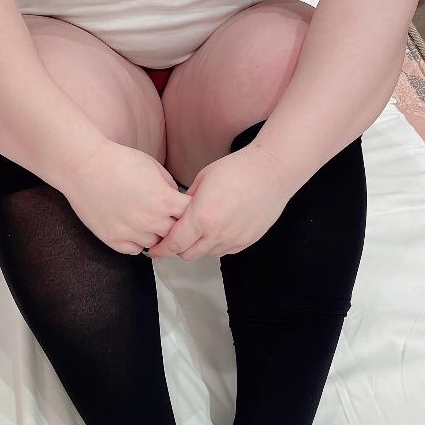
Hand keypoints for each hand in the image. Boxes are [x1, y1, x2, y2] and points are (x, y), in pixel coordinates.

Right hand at [62, 138, 192, 255]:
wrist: (84, 166)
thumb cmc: (117, 161)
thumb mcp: (153, 166)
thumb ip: (168, 186)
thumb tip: (176, 199)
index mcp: (164, 200)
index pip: (190, 214)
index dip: (189, 210)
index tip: (182, 207)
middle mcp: (150, 220)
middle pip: (175, 233)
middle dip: (174, 224)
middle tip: (166, 216)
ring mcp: (131, 233)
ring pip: (155, 244)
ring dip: (155, 234)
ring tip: (146, 220)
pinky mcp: (113, 240)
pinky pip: (134, 250)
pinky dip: (136, 242)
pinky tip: (132, 229)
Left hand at [148, 145, 293, 260]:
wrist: (271, 172)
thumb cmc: (237, 170)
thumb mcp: (202, 180)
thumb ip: (187, 202)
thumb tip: (178, 213)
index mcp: (201, 218)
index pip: (174, 244)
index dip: (160, 250)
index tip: (153, 250)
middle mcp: (217, 234)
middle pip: (187, 254)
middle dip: (177, 248)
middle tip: (174, 237)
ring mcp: (234, 240)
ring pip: (206, 253)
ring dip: (198, 245)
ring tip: (200, 228)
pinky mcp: (247, 241)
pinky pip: (225, 250)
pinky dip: (216, 243)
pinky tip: (218, 226)